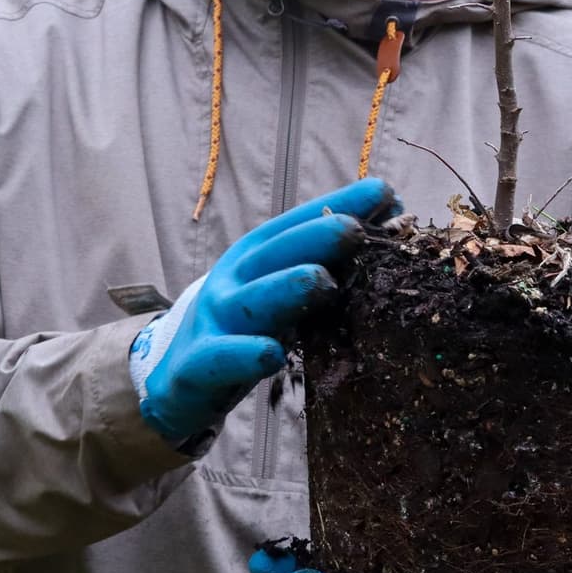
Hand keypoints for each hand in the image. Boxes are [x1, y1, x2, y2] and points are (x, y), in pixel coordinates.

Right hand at [130, 178, 397, 445]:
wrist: (179, 379)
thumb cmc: (245, 329)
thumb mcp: (281, 294)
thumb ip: (324, 267)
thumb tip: (392, 228)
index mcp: (256, 256)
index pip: (300, 224)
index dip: (339, 206)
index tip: (384, 193)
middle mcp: (234, 279)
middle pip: (277, 254)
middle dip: (317, 238)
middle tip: (356, 230)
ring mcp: (214, 320)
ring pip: (252, 301)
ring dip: (286, 288)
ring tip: (321, 281)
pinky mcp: (198, 365)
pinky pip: (222, 357)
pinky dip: (245, 355)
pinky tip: (272, 354)